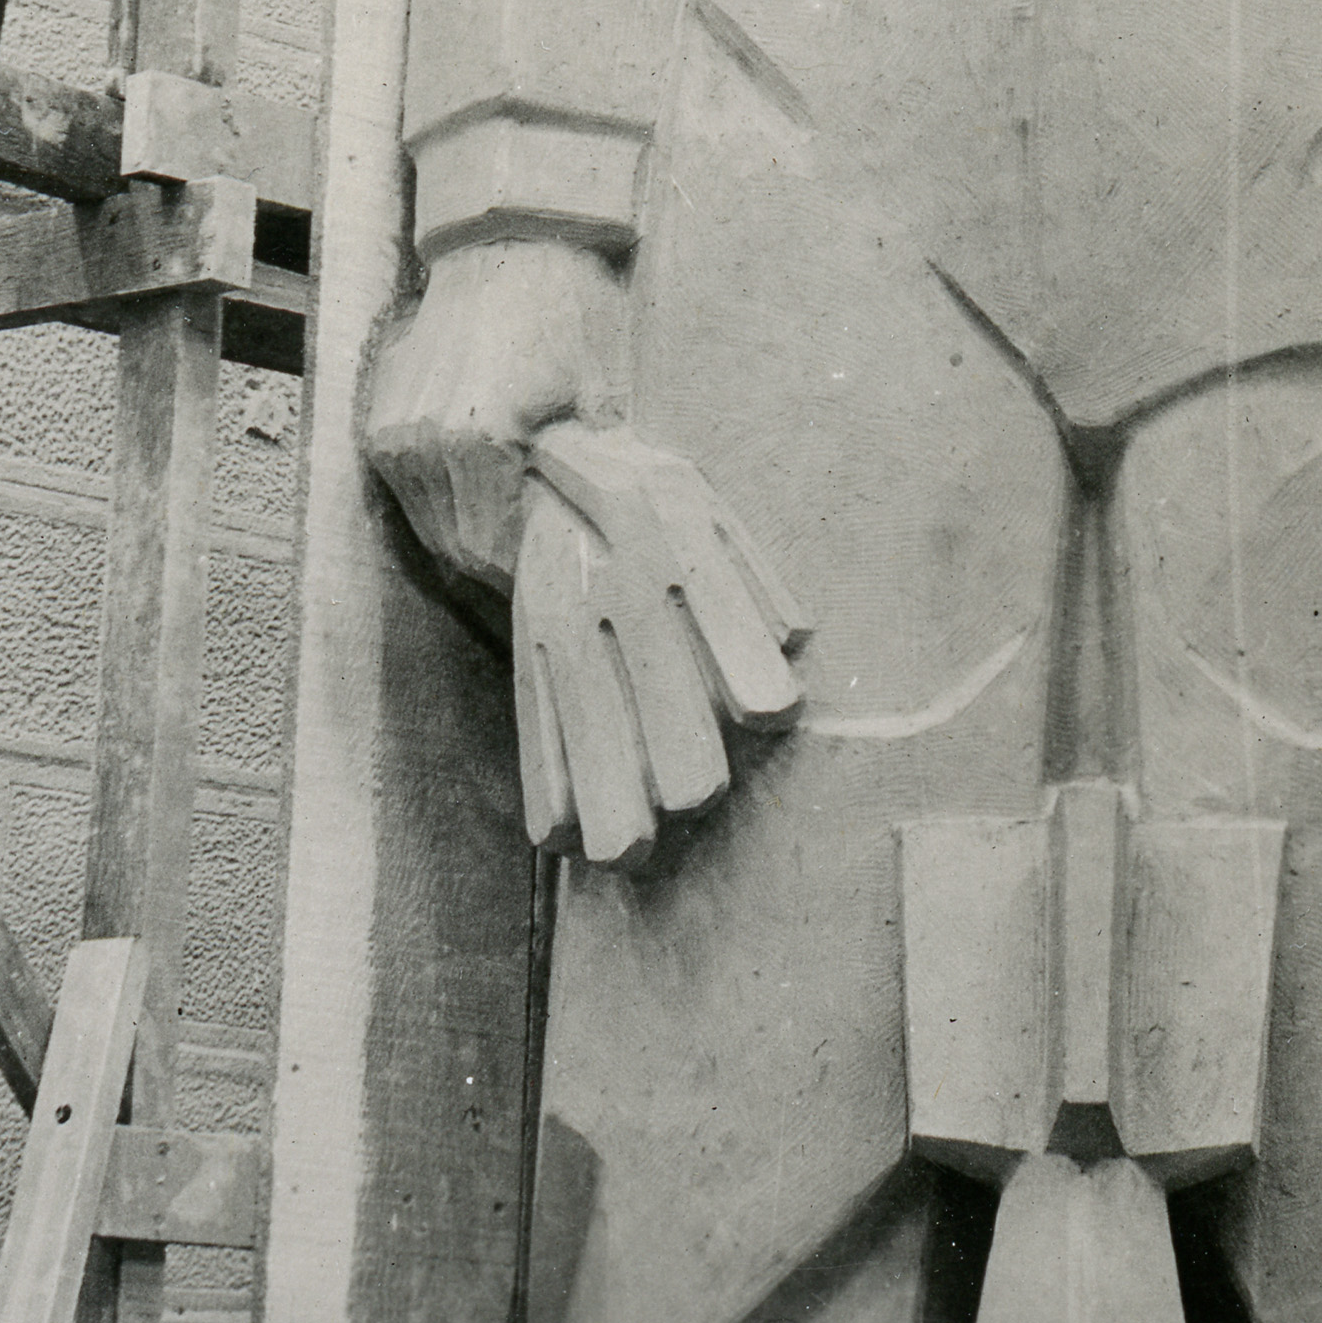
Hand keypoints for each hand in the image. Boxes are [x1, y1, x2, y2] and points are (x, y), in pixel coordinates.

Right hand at [363, 236, 629, 588]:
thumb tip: (593, 538)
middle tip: (526, 578)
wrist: (511, 253)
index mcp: (486, 440)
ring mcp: (398, 430)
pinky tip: (472, 504)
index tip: (541, 585)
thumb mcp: (597, 400)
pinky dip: (436, 502)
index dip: (517, 575)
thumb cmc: (566, 320)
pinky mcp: (382, 418)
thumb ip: (586, 475)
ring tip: (502, 547)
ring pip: (425, 521)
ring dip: (460, 539)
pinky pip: (406, 486)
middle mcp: (430, 440)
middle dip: (491, 567)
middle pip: (454, 544)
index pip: (493, 547)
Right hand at [512, 424, 806, 871]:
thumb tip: (796, 638)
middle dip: (673, 740)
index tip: (774, 712)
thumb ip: (755, 577)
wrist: (536, 469)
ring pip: (584, 712)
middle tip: (699, 796)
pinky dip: (545, 782)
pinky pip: (532, 721)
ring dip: (603, 788)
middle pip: (647, 672)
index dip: (743, 659)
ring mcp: (560, 618)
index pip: (713, 603)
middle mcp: (614, 580)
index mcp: (671, 535)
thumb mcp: (706, 509)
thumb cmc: (653, 505)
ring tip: (628, 853)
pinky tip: (561, 839)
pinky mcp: (525, 651)